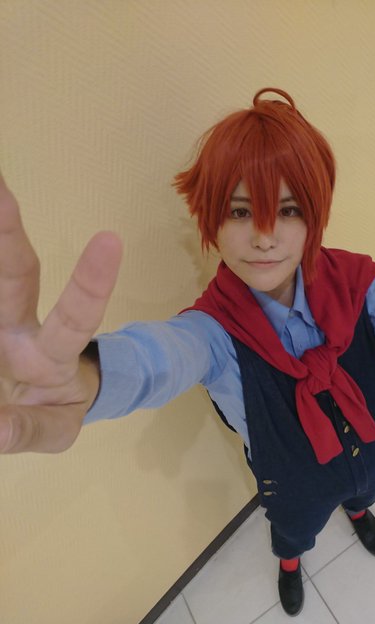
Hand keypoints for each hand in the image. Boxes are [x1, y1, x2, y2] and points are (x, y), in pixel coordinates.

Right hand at [0, 172, 121, 452]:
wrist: (31, 401)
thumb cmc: (50, 409)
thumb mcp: (52, 429)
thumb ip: (29, 430)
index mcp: (51, 354)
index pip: (75, 318)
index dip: (91, 284)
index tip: (110, 239)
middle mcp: (21, 326)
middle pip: (17, 274)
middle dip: (8, 230)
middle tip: (0, 188)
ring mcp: (0, 322)